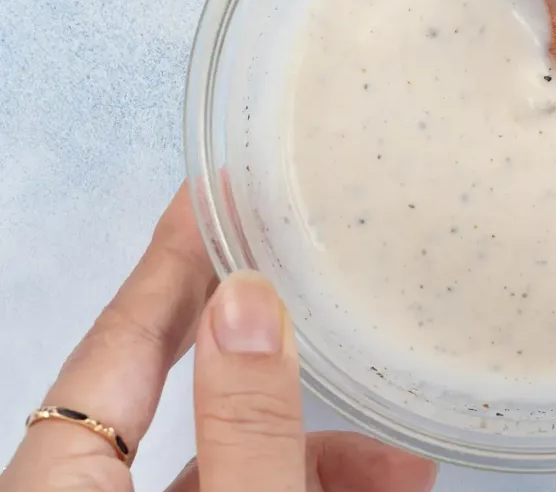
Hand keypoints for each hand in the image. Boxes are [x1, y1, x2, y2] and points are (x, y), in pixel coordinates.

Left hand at [0, 184, 436, 491]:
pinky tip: (380, 483)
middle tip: (305, 262)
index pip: (119, 336)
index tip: (213, 187)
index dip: (172, 255)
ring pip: (223, 456)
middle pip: (173, 388)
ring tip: (401, 461)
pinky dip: (306, 481)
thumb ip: (245, 425)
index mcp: (60, 486)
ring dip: (315, 445)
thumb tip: (250, 302)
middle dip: (263, 336)